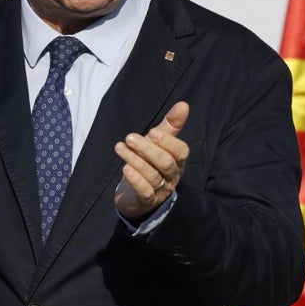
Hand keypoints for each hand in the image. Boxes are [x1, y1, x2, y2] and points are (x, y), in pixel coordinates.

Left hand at [113, 102, 189, 220]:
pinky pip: (144, 191)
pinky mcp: (147, 201)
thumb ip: (170, 125)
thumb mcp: (159, 142)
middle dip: (148, 149)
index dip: (168, 142)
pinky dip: (135, 179)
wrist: (135, 194)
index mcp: (178, 161)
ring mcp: (160, 190)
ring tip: (120, 147)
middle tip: (130, 138)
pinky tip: (125, 168)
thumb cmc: (150, 162)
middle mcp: (172, 176)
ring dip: (135, 160)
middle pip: (166, 163)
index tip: (152, 132)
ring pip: (152, 175)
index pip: (181, 152)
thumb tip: (184, 104)